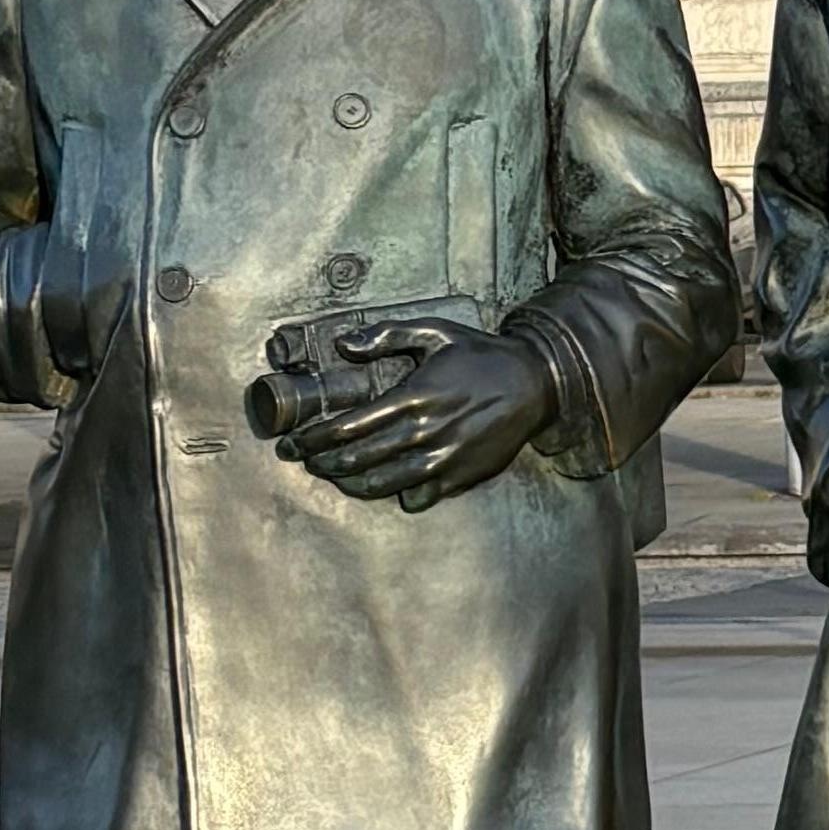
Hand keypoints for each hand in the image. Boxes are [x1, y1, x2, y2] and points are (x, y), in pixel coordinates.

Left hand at [277, 321, 558, 512]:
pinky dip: (396, 494)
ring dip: (349, 483)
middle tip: (303, 460)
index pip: (346, 428)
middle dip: (321, 462)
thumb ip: (385, 335)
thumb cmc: (480, 356)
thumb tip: (343, 345)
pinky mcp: (459, 477)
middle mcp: (423, 432)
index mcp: (412, 396)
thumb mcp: (435, 332)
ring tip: (334, 476)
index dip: (313, 438)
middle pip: (356, 459)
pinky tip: (385, 484)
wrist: (534, 384)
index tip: (294, 441)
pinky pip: (416, 497)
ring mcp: (441, 459)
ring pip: (381, 484)